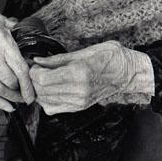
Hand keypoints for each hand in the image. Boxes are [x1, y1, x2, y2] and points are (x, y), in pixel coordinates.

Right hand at [0, 0, 34, 111]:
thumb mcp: (5, 24)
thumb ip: (19, 34)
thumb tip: (30, 40)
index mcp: (3, 44)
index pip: (20, 70)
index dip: (28, 86)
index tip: (32, 94)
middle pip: (10, 82)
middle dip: (20, 91)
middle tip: (26, 93)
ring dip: (10, 98)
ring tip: (17, 99)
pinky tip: (6, 106)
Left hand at [30, 41, 149, 114]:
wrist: (128, 72)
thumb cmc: (109, 57)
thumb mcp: (83, 52)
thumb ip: (57, 59)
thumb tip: (38, 60)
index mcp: (78, 73)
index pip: (43, 79)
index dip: (33, 72)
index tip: (35, 64)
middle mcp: (78, 91)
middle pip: (42, 90)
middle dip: (34, 80)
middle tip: (37, 69)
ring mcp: (79, 101)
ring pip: (45, 101)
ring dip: (39, 90)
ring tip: (43, 77)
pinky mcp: (80, 107)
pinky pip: (54, 108)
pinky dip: (47, 100)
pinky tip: (51, 88)